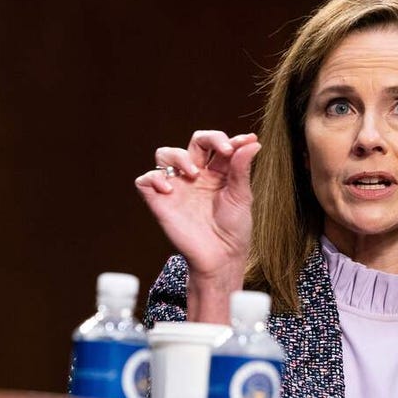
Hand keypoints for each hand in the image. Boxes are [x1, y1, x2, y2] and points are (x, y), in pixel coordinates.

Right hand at [135, 130, 260, 320]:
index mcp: (216, 173)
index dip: (229, 139)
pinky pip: (146, 180)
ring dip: (178, 156)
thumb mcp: (241, 196)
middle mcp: (195, 176)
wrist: (221, 258)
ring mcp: (177, 187)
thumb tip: (252, 141)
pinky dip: (154, 179)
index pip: (217, 145)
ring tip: (194, 175)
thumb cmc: (233, 230)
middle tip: (224, 151)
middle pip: (194, 142)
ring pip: (165, 154)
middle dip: (209, 138)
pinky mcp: (160, 202)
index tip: (245, 141)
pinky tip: (169, 190)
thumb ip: (241, 168)